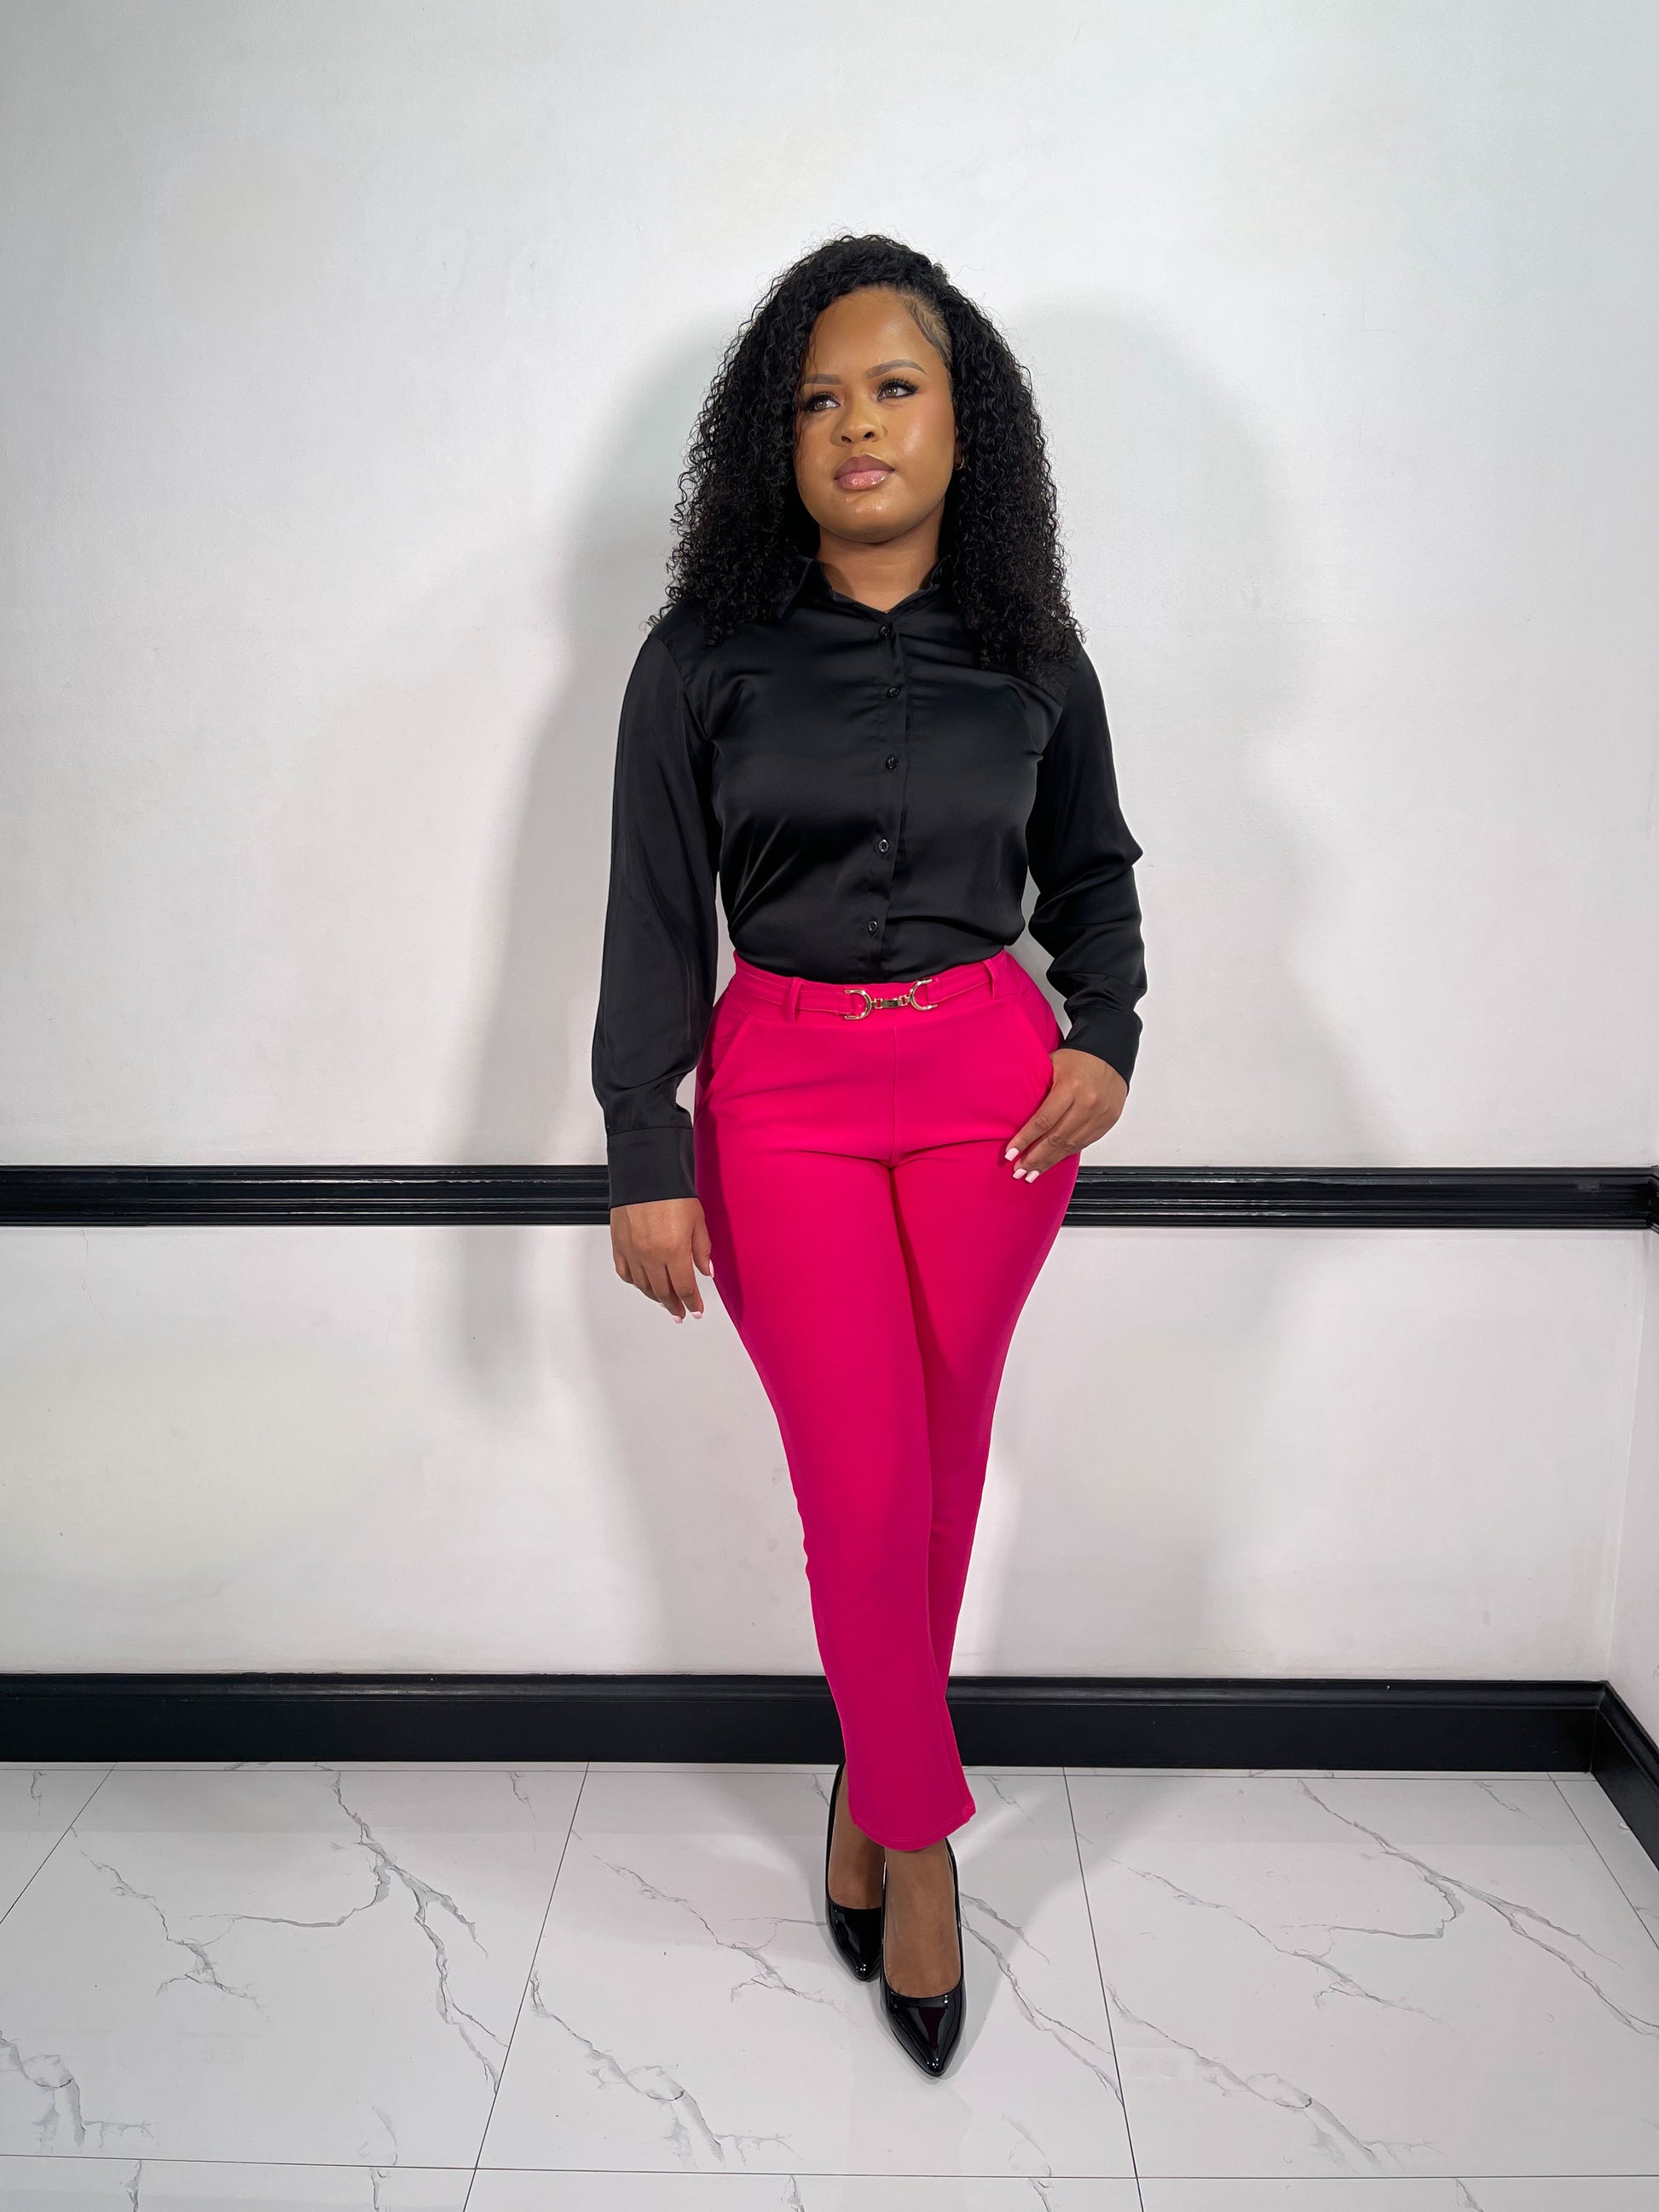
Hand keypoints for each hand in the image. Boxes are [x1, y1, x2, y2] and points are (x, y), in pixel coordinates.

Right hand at [609, 1196, 712, 1321]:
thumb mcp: (698, 1221)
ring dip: (656, 1297)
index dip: (692, 1302)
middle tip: (680, 1312)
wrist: (646, 1172)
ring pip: (644, 1286)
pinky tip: (642, 1284)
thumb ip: (702, 1250)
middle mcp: (651, 1256)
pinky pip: (625, 1273)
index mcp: (674, 1251)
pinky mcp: (618, 1245)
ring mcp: (632, 1252)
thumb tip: (706, 1271)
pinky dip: (635, 1282)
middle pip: (664, 1292)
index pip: (685, 1288)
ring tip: (664, 1302)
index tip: (696, 1309)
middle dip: (675, 1305)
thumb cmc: (672, 1191)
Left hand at [1005, 1048, 1127, 1180]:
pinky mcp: (1107, 1122)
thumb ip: (1037, 1088)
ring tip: (1032, 1174)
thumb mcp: (1052, 1065)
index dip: (1025, 1140)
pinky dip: (1066, 1154)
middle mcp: (1087, 1104)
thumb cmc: (1079, 1058)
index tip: (1011, 1153)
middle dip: (1035, 1158)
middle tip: (1019, 1171)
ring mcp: (1099, 1115)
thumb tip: (1014, 1113)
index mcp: (1070, 1087)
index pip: (1043, 1121)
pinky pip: (1084, 1144)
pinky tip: (1053, 1162)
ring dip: (1049, 1162)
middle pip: (1056, 1138)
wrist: (1112, 1054)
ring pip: (1070, 1146)